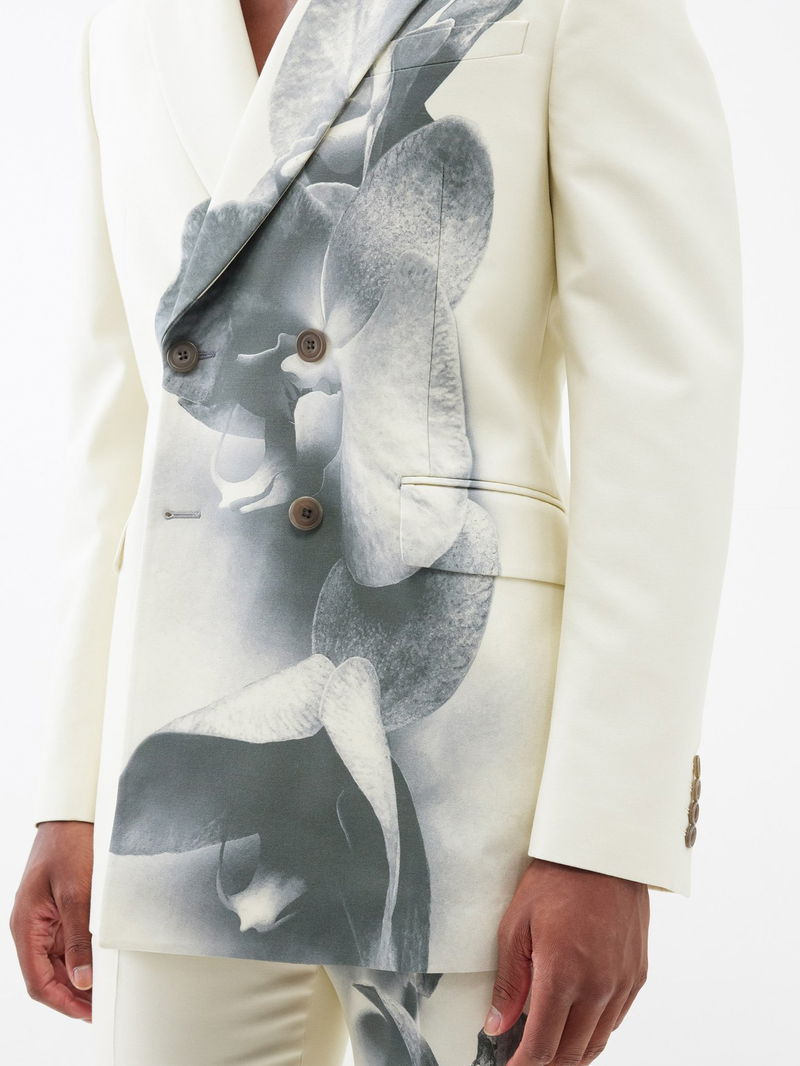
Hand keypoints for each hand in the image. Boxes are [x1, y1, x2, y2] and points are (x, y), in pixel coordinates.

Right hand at [9, 821, 94, 1021]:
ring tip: (102, 991)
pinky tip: (98, 963)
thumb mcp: (77, 892)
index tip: (87, 1013)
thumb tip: (82, 978)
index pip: (38, 981)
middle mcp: (31, 928)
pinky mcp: (56, 912)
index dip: (63, 1002)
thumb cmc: (68, 847)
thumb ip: (78, 937)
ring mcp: (43, 921)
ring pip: (56, 962)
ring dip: (76, 979)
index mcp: (26, 926)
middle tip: (100, 1008)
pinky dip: (79, 958)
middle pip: (46, 976)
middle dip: (72, 995)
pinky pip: (64, 944)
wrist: (70, 816)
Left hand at [485, 857, 648, 1063]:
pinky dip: (594, 1031)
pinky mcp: (637, 976)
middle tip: (525, 1058)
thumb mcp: (517, 925)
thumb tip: (497, 1023)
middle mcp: (598, 988)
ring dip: (571, 1053)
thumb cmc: (557, 880)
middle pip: (571, 1054)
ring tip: (549, 1047)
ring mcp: (622, 984)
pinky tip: (577, 1021)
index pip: (542, 1047)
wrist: (604, 851)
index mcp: (562, 975)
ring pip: (596, 1043)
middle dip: (546, 1064)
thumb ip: (509, 982)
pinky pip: (615, 1021)